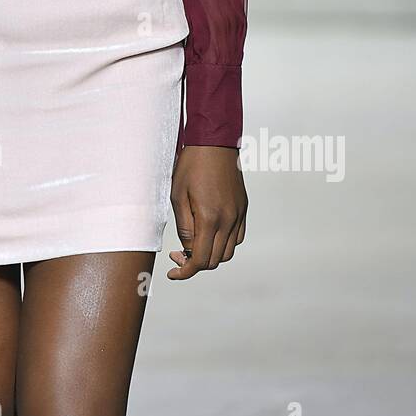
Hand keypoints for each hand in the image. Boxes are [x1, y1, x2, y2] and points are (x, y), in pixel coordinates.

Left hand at [166, 145, 246, 279]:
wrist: (214, 143)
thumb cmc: (192, 165)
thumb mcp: (177, 196)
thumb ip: (184, 227)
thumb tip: (187, 248)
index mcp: (210, 218)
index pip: (200, 260)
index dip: (185, 271)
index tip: (173, 271)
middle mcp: (229, 220)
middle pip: (215, 260)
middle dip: (195, 264)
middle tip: (178, 254)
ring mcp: (239, 215)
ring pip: (228, 252)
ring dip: (210, 255)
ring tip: (193, 244)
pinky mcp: (243, 208)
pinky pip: (237, 237)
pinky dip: (223, 244)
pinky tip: (209, 234)